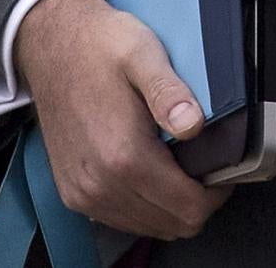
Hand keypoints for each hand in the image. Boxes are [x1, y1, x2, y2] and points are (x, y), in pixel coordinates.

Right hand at [15, 0, 230, 239]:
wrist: (51, 47)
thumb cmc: (99, 48)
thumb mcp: (143, 54)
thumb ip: (170, 92)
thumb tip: (193, 125)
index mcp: (123, 156)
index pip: (189, 208)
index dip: (217, 193)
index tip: (223, 167)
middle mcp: (99, 185)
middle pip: (172, 225)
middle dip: (198, 200)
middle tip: (206, 164)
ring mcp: (83, 194)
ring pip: (149, 227)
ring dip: (171, 205)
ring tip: (180, 165)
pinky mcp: (74, 193)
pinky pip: (122, 219)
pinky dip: (145, 205)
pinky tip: (153, 172)